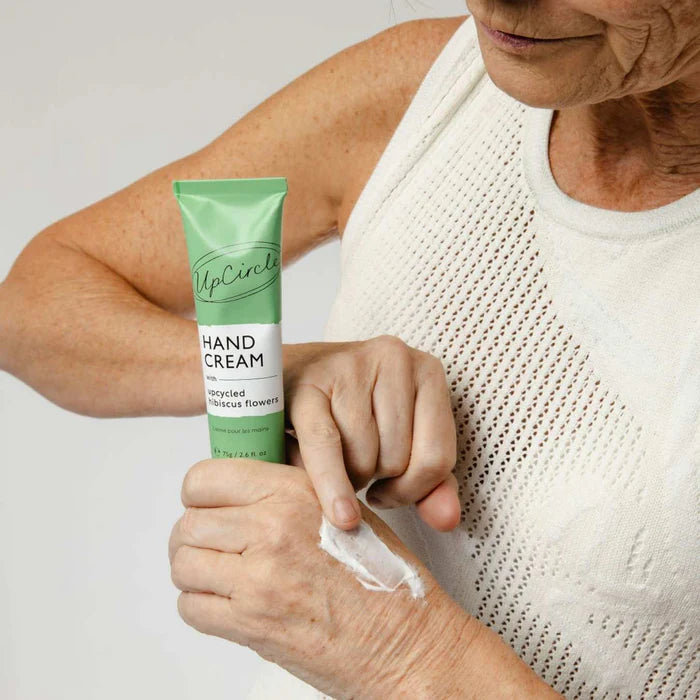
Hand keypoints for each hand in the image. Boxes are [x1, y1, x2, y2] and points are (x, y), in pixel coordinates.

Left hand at [169, 457, 473, 699]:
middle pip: (187, 523)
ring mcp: (257, 578)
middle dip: (196, 535)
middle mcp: (271, 529)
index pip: (206, 478)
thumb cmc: (385, 580)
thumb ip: (287, 493)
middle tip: (214, 544)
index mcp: (293, 492)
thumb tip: (240, 489)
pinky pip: (190, 607)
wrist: (407, 642)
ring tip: (219, 573)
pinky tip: (227, 602)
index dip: (200, 493)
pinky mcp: (250, 625)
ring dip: (195, 570)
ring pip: (182, 563)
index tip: (207, 503)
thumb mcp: (343, 508)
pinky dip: (201, 605)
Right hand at [283, 336, 459, 531]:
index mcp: (428, 371)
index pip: (437, 457)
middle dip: (375, 479)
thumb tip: (447, 519)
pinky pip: (326, 447)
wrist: (292, 380)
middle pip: (397, 459)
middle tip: (356, 466)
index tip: (388, 489)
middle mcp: (394, 357)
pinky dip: (331, 484)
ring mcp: (350, 364)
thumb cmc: (352, 415)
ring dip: (348, 478)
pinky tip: (337, 510)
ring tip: (337, 460)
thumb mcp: (402, 445)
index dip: (413, 490)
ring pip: (363, 458)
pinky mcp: (310, 381)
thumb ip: (431, 486)